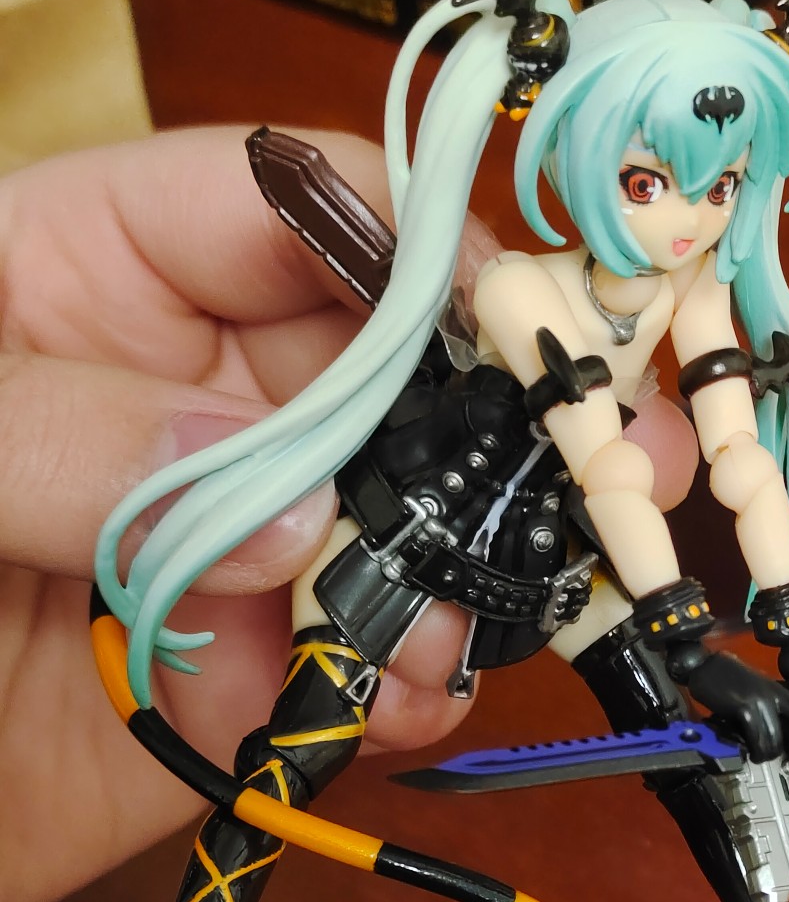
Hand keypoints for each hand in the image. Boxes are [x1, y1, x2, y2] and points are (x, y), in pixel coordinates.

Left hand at [0, 127, 700, 901]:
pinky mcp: (241, 673)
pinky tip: (405, 698)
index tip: (519, 312)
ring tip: (472, 619)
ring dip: (465, 563)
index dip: (424, 240)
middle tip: (608, 461)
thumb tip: (286, 497)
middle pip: (393, 369)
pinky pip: (365, 660)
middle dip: (497, 416)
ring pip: (404, 520)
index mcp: (98, 270)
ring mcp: (229, 540)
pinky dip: (411, 682)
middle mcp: (190, 396)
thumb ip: (66, 435)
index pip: (304, 204)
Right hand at [679, 649, 788, 761]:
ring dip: (764, 754)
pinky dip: (752, 748)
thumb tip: (775, 734)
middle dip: (776, 752)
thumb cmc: (730, 678)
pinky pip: (754, 736)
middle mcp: (772, 696)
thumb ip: (768, 708)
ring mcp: (758, 701)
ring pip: (771, 739)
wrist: (707, 665)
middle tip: (768, 757)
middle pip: (784, 735)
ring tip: (757, 757)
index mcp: (778, 691)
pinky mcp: (743, 708)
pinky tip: (747, 752)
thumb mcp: (757, 689)